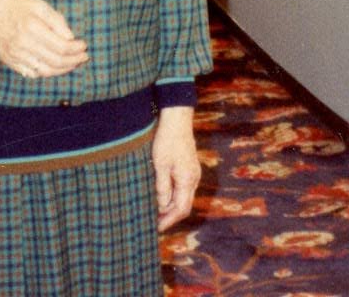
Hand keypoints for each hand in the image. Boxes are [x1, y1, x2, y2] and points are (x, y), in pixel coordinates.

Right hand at [0, 0, 87, 79]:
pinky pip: (32, 73)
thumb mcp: (38, 4)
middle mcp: (23, 44)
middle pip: (55, 61)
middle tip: (83, 57)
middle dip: (74, 61)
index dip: (76, 49)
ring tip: (73, 64)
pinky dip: (46, 72)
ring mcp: (15, 55)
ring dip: (63, 70)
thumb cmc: (14, 5)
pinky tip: (55, 67)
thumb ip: (56, 20)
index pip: (61, 46)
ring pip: (45, 71)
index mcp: (32, 28)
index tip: (84, 45)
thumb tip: (70, 38)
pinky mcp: (10, 61)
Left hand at [152, 105, 199, 230]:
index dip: (169, 221)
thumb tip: (161, 207)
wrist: (177, 119)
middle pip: (184, 206)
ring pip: (185, 197)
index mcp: (187, 180)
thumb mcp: (160, 165)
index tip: (157, 228)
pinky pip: (184, 188)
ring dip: (172, 206)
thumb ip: (162, 188)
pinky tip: (163, 195)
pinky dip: (174, 196)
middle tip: (155, 223)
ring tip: (156, 211)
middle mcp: (194, 179)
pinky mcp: (190, 167)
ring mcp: (193, 173)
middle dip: (170, 217)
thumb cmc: (166, 140)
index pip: (181, 209)